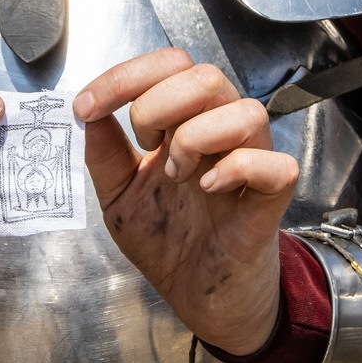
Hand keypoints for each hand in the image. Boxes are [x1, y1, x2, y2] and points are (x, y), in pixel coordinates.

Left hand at [75, 49, 299, 356]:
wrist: (196, 297)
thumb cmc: (167, 241)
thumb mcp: (118, 195)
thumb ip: (103, 153)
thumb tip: (87, 111)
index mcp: (184, 121)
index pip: (169, 65)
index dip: (126, 76)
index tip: (86, 107)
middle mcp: (220, 132)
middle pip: (206, 76)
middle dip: (158, 104)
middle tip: (142, 146)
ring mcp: (250, 163)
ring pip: (247, 110)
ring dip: (197, 137)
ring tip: (177, 174)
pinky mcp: (272, 199)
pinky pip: (276, 165)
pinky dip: (238, 169)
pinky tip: (208, 188)